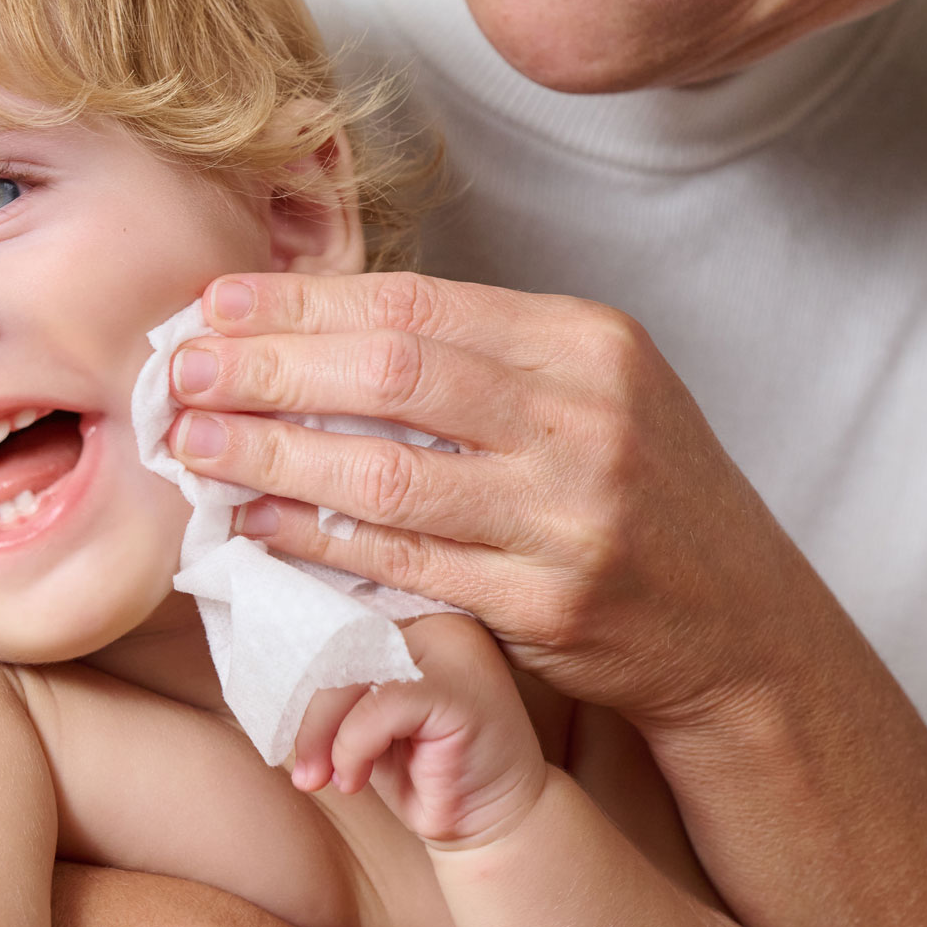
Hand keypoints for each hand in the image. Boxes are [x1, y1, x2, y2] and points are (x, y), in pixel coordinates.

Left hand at [167, 271, 833, 738]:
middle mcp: (586, 415)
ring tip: (197, 443)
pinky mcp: (552, 602)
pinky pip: (407, 564)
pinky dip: (318, 542)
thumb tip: (323, 330)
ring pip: (388, 472)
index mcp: (587, 340)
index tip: (220, 304)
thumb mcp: (589, 391)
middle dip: (271, 367)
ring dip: (273, 456)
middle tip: (185, 369)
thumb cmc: (642, 492)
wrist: (741, 623)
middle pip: (393, 375)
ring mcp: (572, 512)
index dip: (305, 303)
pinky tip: (257, 524)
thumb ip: (480, 357)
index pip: (419, 303)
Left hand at [291, 614, 544, 849]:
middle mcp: (435, 615)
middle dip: (304, 706)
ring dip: (319, 732)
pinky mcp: (459, 685)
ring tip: (318, 777)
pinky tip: (353, 780)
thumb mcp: (365, 714)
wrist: (496, 823)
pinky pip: (378, 705)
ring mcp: (452, 643)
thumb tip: (267, 661)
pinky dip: (351, 747)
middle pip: (336, 637)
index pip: (336, 612)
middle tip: (297, 762)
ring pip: (350, 669)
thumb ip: (334, 679)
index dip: (297, 658)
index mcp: (412, 612)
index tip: (275, 711)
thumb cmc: (423, 767)